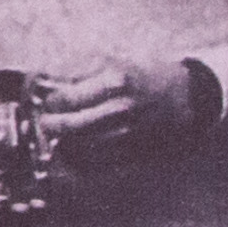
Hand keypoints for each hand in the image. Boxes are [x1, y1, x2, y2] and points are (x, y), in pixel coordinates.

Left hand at [33, 54, 206, 153]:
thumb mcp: (113, 62)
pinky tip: (75, 150)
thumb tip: (45, 81)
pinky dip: (79, 160)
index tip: (47, 102)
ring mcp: (127, 134)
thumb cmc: (143, 77)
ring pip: (80, 148)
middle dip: (50, 125)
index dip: (50, 102)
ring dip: (62, 143)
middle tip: (46, 122)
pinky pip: (96, 164)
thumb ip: (79, 71)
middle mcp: (120, 109)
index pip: (66, 98)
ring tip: (58, 136)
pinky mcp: (132, 152)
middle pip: (69, 126)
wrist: (182, 98)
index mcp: (115, 82)